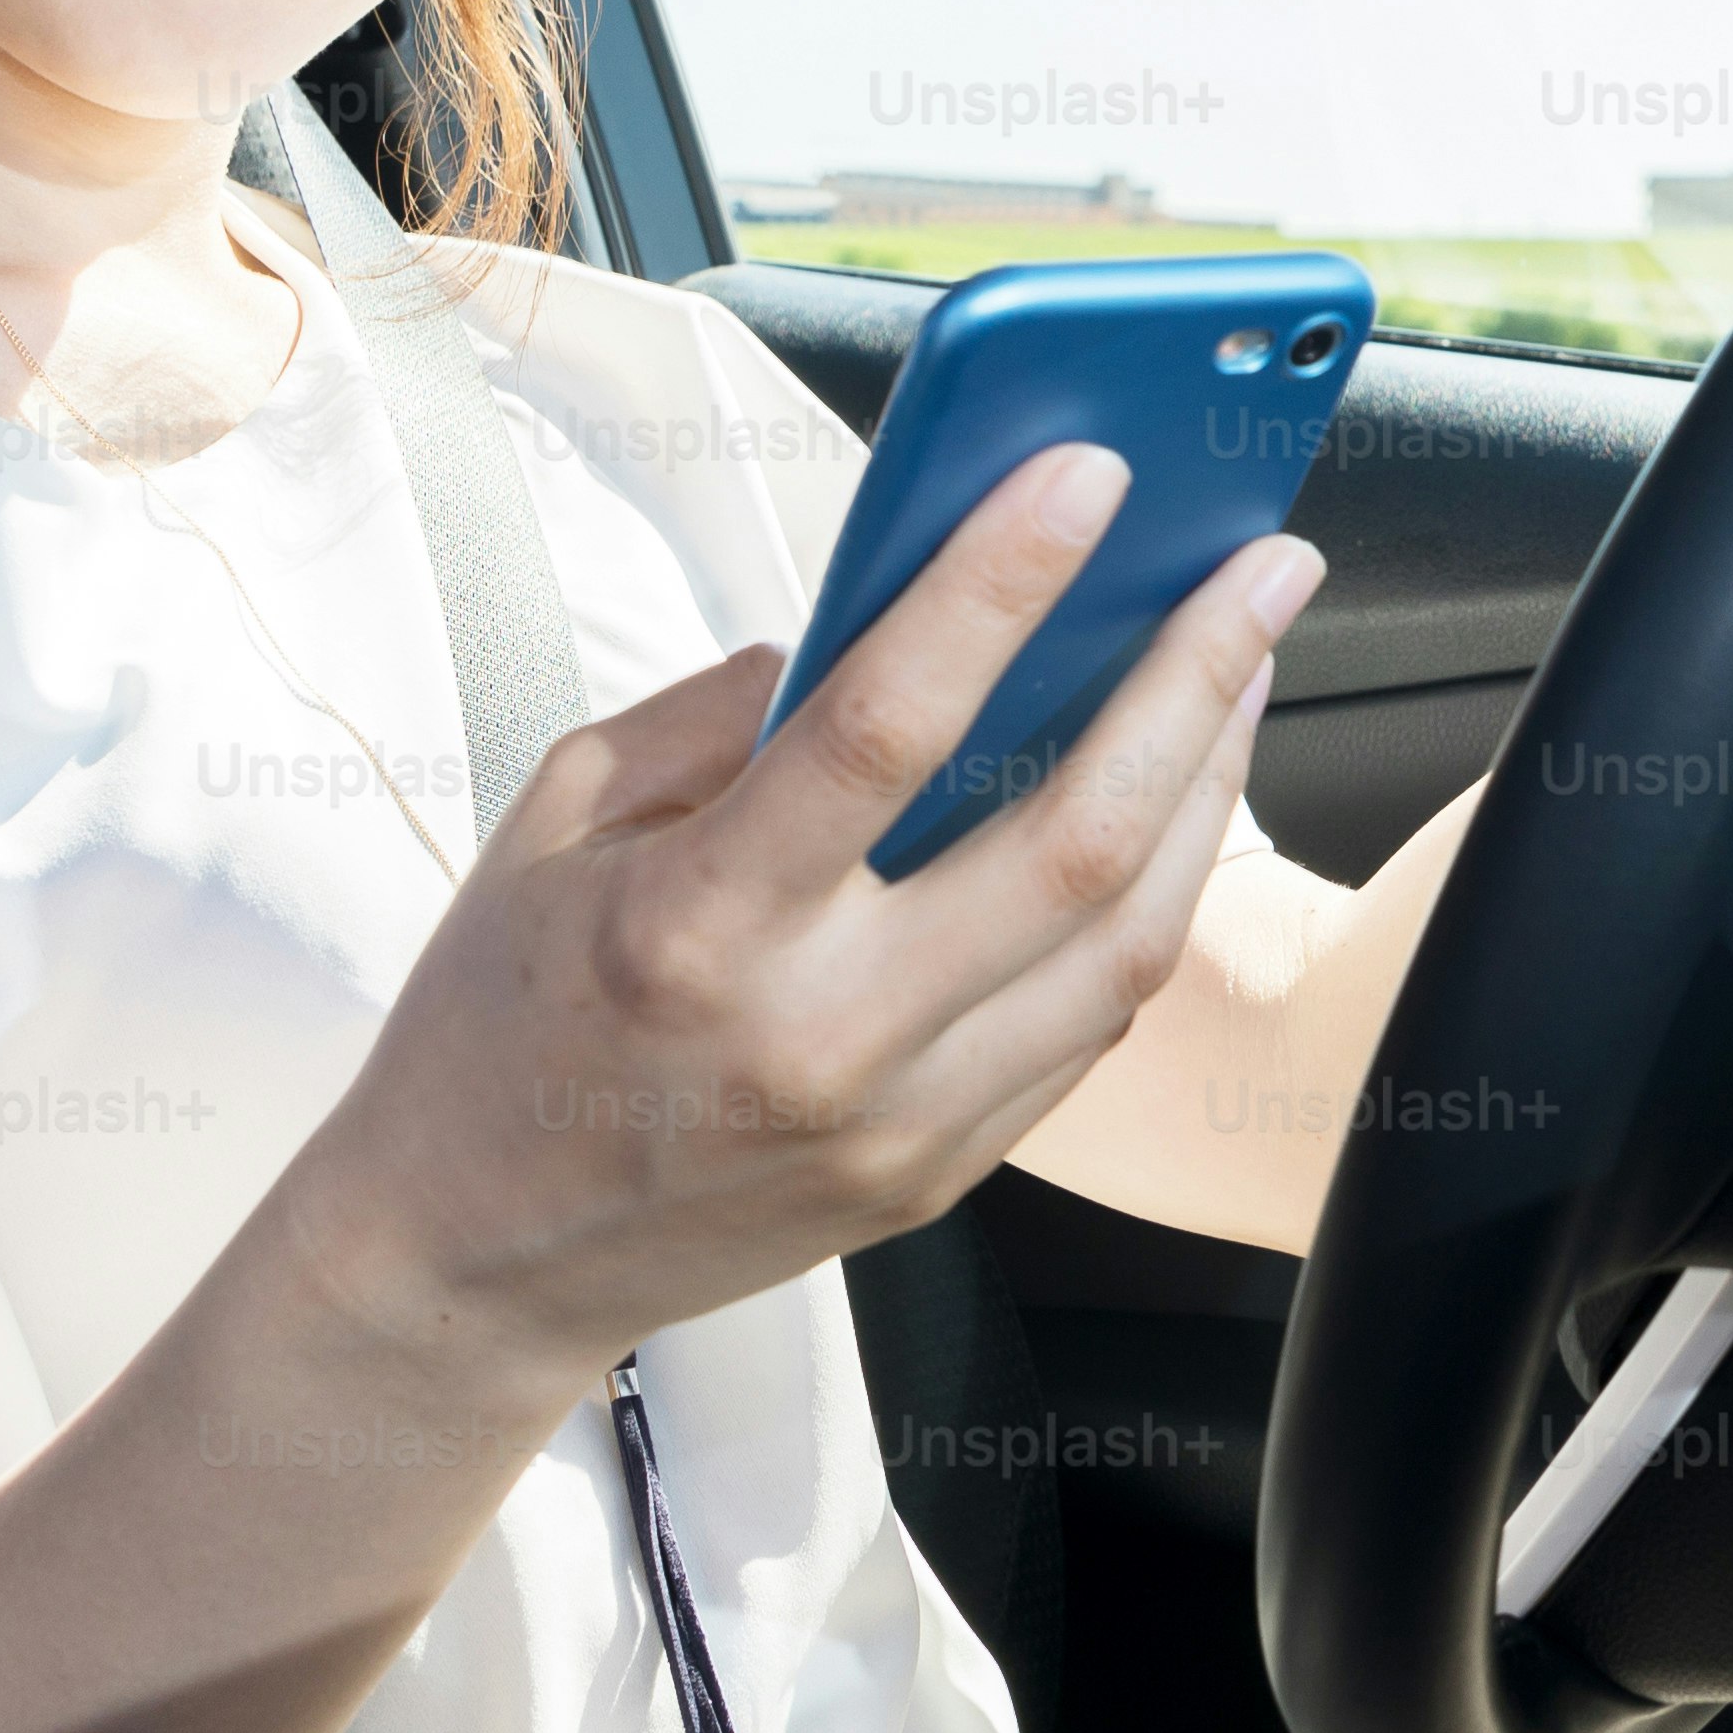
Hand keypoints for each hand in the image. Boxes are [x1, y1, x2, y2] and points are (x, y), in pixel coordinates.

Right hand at [278, 446, 1319, 1388]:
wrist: (468, 1261)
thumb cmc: (498, 1023)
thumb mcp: (558, 820)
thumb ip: (719, 714)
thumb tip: (875, 630)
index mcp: (696, 927)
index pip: (883, 724)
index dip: (1000, 583)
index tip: (1088, 471)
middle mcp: (818, 1037)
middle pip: (1070, 843)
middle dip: (1192, 679)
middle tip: (1263, 565)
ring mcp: (894, 1125)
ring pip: (1120, 944)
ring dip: (1208, 788)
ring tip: (1241, 668)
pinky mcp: (934, 1178)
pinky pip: (1085, 1025)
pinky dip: (1146, 904)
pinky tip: (1172, 809)